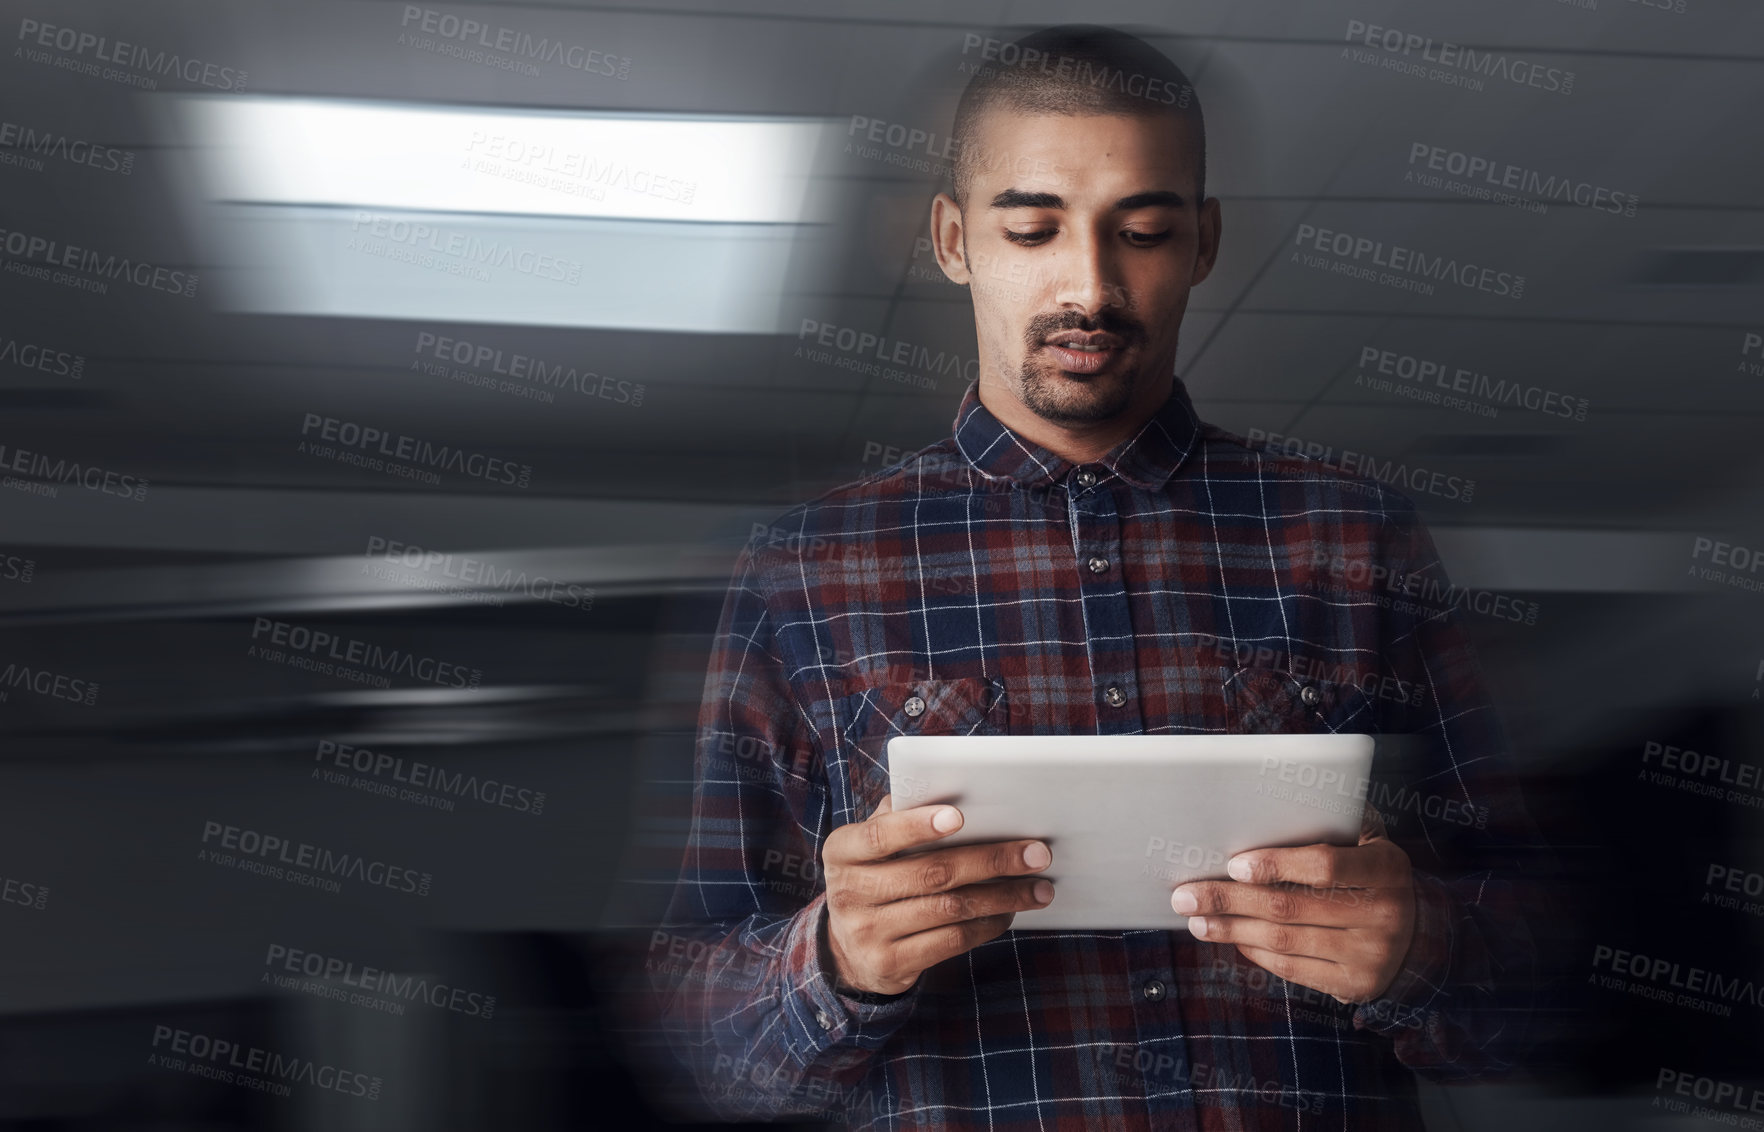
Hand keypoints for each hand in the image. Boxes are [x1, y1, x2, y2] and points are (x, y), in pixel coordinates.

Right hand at [821, 794, 1053, 994]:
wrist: (847, 951)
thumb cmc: (873, 878)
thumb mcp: (871, 847)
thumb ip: (897, 819)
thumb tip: (947, 795)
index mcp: (842, 852)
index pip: (880, 835)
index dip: (918, 825)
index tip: (960, 816)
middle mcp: (849, 893)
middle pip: (931, 873)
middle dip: (991, 861)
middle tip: (1036, 853)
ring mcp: (868, 932)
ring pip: (949, 909)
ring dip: (1002, 896)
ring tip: (1038, 888)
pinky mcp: (891, 964)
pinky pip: (951, 941)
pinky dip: (987, 925)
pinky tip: (1008, 913)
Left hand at [1172, 823, 1414, 1003]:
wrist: (1418, 935)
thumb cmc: (1371, 874)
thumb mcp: (1367, 842)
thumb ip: (1329, 824)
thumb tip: (1258, 810)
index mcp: (1386, 869)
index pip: (1325, 866)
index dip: (1276, 864)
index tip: (1232, 865)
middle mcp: (1383, 914)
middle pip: (1290, 908)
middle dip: (1229, 900)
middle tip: (1185, 894)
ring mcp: (1370, 955)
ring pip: (1284, 941)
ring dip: (1231, 929)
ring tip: (1196, 919)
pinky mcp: (1355, 986)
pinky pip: (1293, 968)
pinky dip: (1254, 951)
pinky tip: (1230, 937)